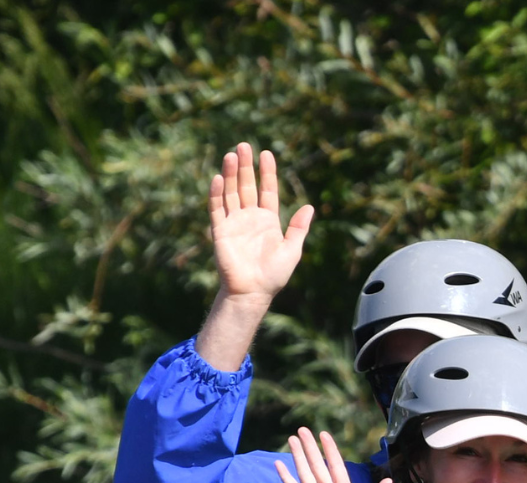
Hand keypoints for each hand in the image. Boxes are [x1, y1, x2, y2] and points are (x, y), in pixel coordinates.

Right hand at [210, 143, 313, 302]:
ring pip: (231, 192)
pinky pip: (217, 209)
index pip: (267, 190)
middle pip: (246, 186)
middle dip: (245, 166)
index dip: (266, 172)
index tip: (266, 153)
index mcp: (267, 220)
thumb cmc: (274, 274)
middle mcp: (249, 217)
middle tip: (244, 145)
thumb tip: (309, 206)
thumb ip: (298, 228)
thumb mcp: (292, 249)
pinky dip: (217, 194)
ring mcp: (234, 222)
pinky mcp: (220, 231)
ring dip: (230, 174)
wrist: (253, 292)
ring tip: (231, 155)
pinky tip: (218, 178)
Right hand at [274, 427, 391, 482]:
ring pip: (306, 473)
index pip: (336, 466)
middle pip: (318, 465)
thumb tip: (389, 478)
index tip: (324, 434)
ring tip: (292, 439)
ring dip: (299, 456)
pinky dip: (287, 478)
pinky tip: (279, 465)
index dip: (331, 450)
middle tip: (302, 429)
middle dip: (311, 447)